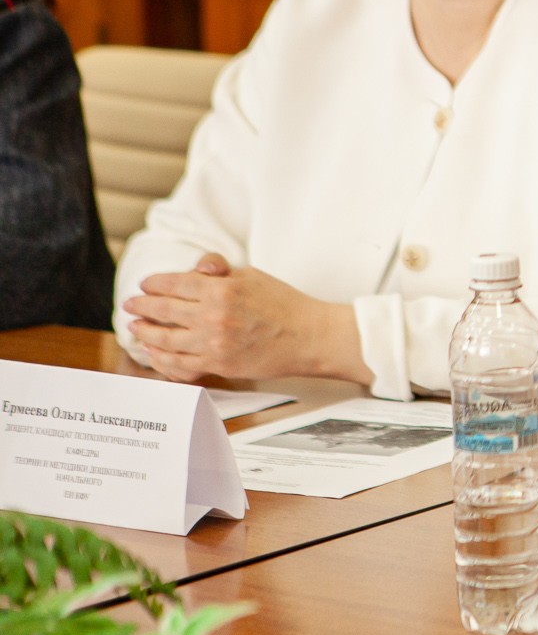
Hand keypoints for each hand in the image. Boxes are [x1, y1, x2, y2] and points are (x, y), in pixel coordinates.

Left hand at [123, 253, 365, 383]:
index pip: (174, 283)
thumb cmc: (285, 304)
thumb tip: (195, 269)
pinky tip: (155, 353)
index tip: (146, 285)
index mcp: (221, 289)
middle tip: (130, 306)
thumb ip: (219, 273)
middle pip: (162, 310)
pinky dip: (162, 359)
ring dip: (145, 333)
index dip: (154, 284)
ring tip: (137, 329)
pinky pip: (179, 364)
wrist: (310, 337)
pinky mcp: (219, 364)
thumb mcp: (252, 276)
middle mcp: (213, 316)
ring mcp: (214, 343)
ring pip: (164, 339)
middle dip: (141, 307)